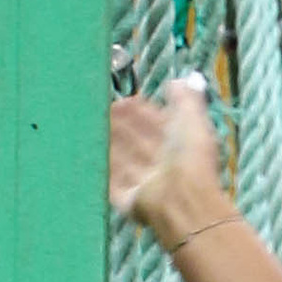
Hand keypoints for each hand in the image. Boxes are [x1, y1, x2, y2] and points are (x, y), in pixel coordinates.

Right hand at [108, 74, 233, 251]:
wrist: (180, 200)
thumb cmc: (190, 157)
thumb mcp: (193, 119)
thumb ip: (186, 98)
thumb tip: (178, 80)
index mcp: (178, 143)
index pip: (157, 123)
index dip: (143, 111)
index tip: (130, 99)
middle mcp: (160, 162)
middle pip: (138, 139)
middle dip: (124, 124)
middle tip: (107, 108)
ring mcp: (142, 180)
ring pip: (123, 157)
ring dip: (110, 141)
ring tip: (95, 123)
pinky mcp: (125, 197)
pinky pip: (110, 179)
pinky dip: (101, 165)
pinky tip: (89, 152)